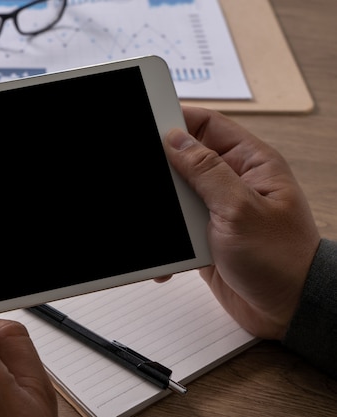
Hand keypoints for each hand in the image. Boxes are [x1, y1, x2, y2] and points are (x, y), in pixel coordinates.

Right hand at [161, 106, 319, 340]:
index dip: (177, 120)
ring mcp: (219, 208)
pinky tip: (167, 251)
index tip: (148, 124)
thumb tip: (175, 139)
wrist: (286, 310)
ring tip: (167, 225)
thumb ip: (205, 171)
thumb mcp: (239, 209)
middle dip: (163, 171)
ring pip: (176, 195)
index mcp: (250, 163)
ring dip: (165, 210)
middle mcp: (233, 182)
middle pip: (185, 160)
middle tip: (148, 181)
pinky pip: (176, 227)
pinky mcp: (206, 234)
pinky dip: (167, 238)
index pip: (207, 125)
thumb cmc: (281, 260)